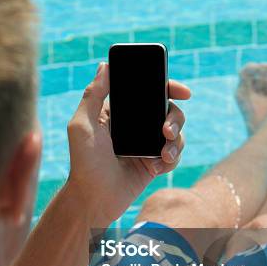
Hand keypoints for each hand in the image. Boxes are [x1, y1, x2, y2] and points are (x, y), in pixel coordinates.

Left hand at [67, 62, 189, 226]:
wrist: (94, 199)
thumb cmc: (83, 162)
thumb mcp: (82, 124)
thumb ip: (93, 95)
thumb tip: (105, 66)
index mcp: (120, 112)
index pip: (149, 92)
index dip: (169, 87)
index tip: (184, 91)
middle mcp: (136, 126)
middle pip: (169, 111)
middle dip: (175, 118)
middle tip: (166, 130)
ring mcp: (147, 145)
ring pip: (177, 133)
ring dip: (176, 141)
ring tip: (163, 154)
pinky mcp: (154, 164)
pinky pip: (175, 156)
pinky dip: (171, 160)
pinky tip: (155, 167)